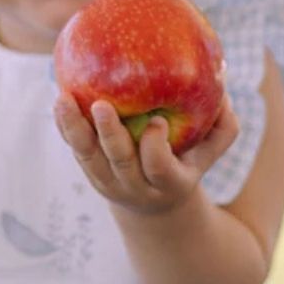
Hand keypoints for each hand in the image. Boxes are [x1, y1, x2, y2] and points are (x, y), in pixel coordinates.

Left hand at [54, 94, 238, 214]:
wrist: (154, 206)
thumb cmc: (186, 164)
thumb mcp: (209, 152)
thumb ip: (223, 123)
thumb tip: (223, 77)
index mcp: (169, 183)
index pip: (160, 167)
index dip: (156, 147)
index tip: (157, 120)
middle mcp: (136, 186)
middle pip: (119, 162)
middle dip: (110, 134)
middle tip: (100, 105)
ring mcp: (109, 182)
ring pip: (88, 157)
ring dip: (75, 128)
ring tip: (63, 98)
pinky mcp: (90, 173)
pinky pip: (76, 149)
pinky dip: (66, 126)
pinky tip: (60, 100)